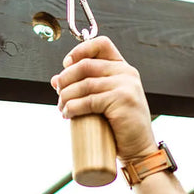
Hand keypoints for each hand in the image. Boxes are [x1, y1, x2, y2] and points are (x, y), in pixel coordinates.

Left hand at [50, 36, 156, 162]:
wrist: (138, 149)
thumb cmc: (119, 126)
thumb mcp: (103, 99)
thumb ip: (85, 86)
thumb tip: (55, 79)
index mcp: (123, 68)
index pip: (101, 44)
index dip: (79, 50)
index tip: (65, 65)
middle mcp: (126, 72)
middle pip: (85, 65)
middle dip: (65, 79)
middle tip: (59, 95)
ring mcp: (126, 85)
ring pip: (84, 84)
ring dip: (66, 96)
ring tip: (62, 108)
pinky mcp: (122, 100)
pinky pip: (88, 100)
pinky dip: (72, 107)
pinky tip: (67, 115)